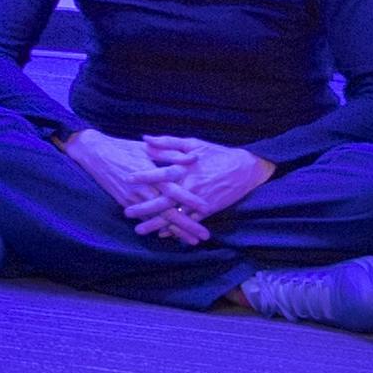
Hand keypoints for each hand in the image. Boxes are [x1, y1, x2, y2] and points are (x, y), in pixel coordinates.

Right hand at [63, 131, 204, 242]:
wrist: (94, 153)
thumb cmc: (124, 147)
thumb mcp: (148, 147)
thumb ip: (172, 154)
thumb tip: (195, 158)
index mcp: (151, 174)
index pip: (174, 190)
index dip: (189, 200)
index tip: (206, 208)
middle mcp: (142, 189)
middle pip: (168, 211)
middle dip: (187, 225)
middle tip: (204, 235)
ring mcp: (133, 199)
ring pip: (157, 219)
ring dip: (176, 231)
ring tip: (192, 241)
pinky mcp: (125, 203)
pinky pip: (144, 219)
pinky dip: (158, 228)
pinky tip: (170, 235)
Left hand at [137, 137, 281, 230]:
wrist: (246, 169)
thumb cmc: (217, 154)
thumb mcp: (193, 143)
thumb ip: (168, 143)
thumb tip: (145, 139)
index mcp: (186, 169)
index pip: (161, 173)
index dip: (144, 176)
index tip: (127, 178)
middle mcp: (191, 186)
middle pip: (164, 200)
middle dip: (145, 207)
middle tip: (126, 212)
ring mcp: (199, 200)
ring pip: (175, 214)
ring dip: (157, 223)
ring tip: (139, 229)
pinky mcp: (208, 210)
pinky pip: (190, 221)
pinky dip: (177, 229)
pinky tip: (163, 234)